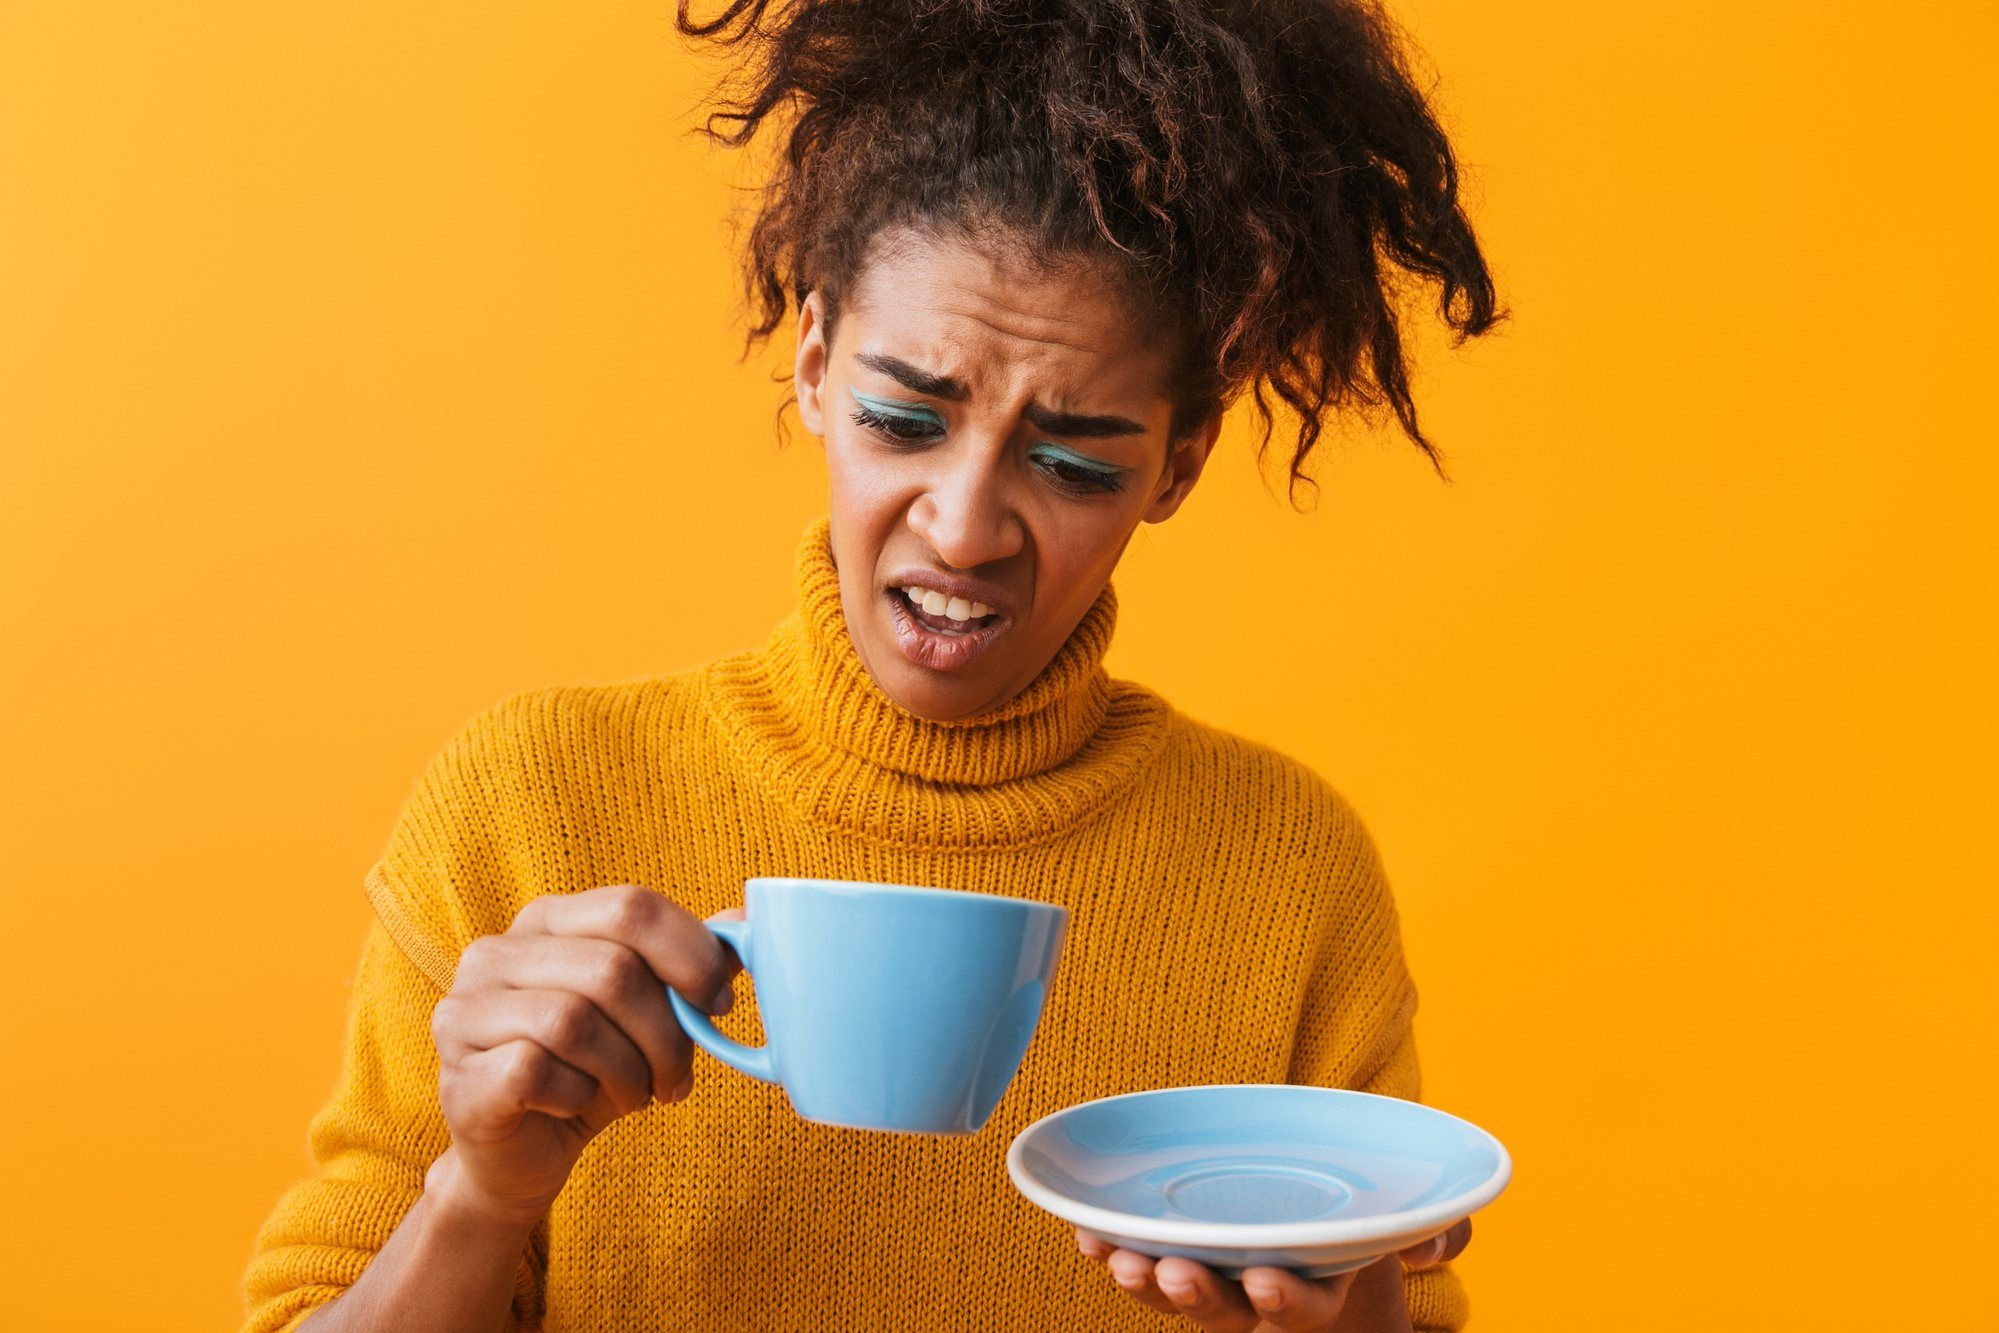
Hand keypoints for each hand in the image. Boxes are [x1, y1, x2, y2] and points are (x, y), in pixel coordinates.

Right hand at [430, 884, 744, 1226]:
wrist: (523, 1154)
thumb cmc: (591, 1071)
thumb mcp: (648, 1013)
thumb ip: (688, 964)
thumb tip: (745, 919)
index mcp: (547, 921)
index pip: (630, 906)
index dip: (690, 954)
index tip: (720, 1004)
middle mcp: (494, 954)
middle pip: (611, 969)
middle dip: (666, 1032)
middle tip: (678, 1075)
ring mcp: (464, 1012)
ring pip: (573, 1021)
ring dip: (627, 1069)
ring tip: (637, 1094)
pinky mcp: (457, 1075)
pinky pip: (534, 1070)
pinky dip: (577, 1096)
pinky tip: (578, 1106)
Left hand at [1077, 1216, 1470, 1331]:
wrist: (1321, 1222)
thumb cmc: (1364, 1220)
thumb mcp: (1409, 1223)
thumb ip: (1441, 1228)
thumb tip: (1435, 1244)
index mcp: (1316, 1288)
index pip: (1297, 1311)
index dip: (1282, 1300)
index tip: (1266, 1279)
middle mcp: (1258, 1294)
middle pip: (1221, 1313)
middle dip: (1196, 1298)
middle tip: (1174, 1270)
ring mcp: (1213, 1278)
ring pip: (1173, 1294)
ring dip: (1143, 1282)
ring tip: (1115, 1259)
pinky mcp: (1174, 1252)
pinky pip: (1138, 1260)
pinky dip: (1108, 1247)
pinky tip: (1083, 1233)